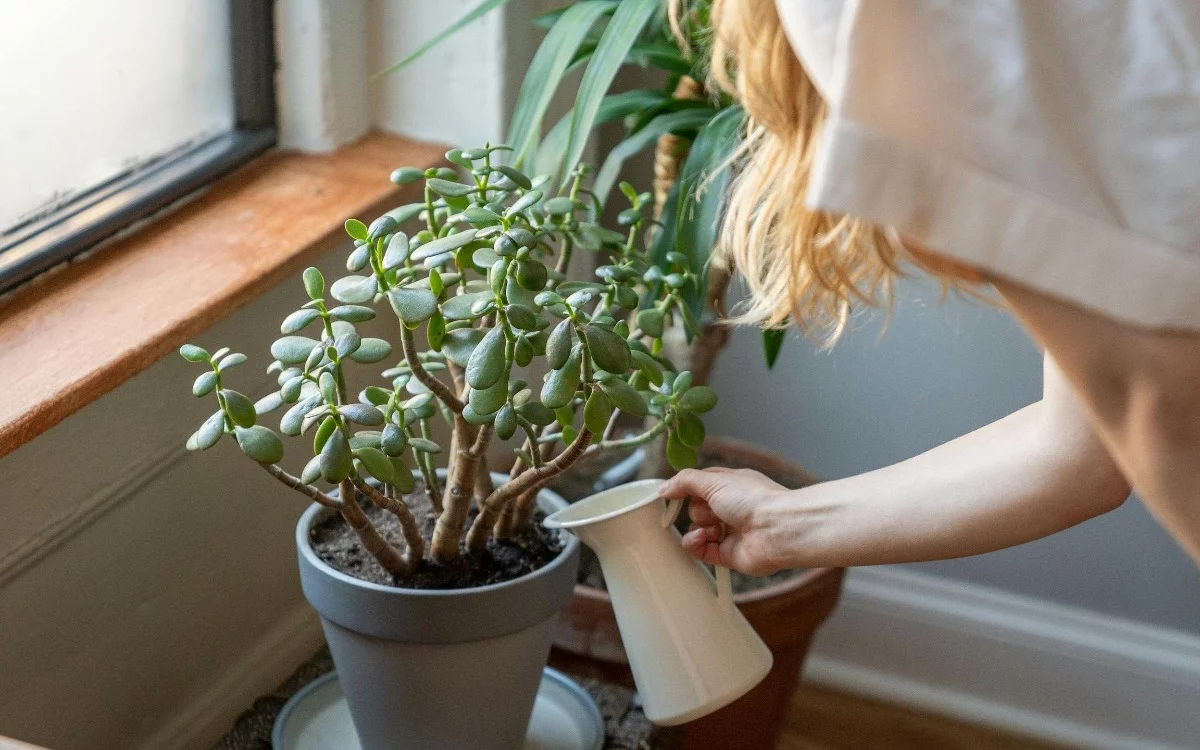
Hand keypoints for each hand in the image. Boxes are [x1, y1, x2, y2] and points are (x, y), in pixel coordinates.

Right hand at [656, 467, 791, 575]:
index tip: (671, 495)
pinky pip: (700, 550)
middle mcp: (731, 508)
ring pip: (696, 530)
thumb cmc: (754, 499)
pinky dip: (696, 544)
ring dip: (697, 528)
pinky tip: (702, 539)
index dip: (685, 490)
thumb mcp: (714, 480)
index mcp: (731, 486)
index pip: (700, 486)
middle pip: (696, 509)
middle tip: (711, 509)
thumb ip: (685, 482)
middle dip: (698, 510)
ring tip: (712, 528)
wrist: (777, 529)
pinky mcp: (728, 554)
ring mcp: (730, 532)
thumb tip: (664, 488)